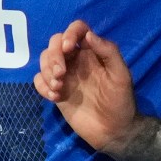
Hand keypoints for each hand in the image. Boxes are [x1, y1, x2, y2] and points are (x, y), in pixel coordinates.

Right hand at [35, 21, 138, 150]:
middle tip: (61, 74)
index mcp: (92, 52)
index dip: (69, 33)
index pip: (77, 30)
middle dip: (53, 56)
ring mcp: (65, 76)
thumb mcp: (121, 75)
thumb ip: (108, 52)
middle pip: (55, 43)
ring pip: (44, 60)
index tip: (68, 48)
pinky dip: (42, 86)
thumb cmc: (120, 101)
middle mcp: (76, 60)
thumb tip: (88, 35)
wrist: (113, 131)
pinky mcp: (56, 92)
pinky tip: (55, 98)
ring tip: (58, 88)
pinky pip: (39, 81)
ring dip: (46, 71)